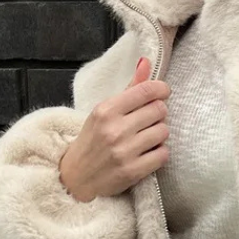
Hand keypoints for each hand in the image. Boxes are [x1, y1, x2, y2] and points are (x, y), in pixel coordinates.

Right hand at [59, 57, 170, 201]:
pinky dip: (159, 153)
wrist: (75, 177)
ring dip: (159, 134)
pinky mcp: (132, 172)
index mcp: (106, 110)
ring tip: (146, 137)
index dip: (160, 89)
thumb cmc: (93, 140)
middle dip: (158, 113)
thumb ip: (129, 88)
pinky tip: (148, 153)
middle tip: (149, 120)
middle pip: (159, 110)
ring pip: (164, 132)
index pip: (145, 91)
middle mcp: (114, 130)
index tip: (163, 92)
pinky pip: (163, 154)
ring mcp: (124, 152)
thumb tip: (146, 62)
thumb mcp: (104, 111)